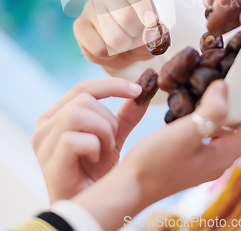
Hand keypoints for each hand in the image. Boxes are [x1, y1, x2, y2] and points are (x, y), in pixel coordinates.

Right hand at [32, 78, 147, 202]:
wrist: (88, 208)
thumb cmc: (95, 174)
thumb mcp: (112, 138)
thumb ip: (125, 116)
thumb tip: (143, 90)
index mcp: (56, 115)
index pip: (83, 87)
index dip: (112, 85)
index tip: (137, 90)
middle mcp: (44, 126)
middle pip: (83, 98)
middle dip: (108, 117)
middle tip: (113, 140)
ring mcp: (43, 144)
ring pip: (77, 113)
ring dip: (102, 130)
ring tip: (105, 149)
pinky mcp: (48, 162)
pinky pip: (73, 139)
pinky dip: (93, 146)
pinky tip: (95, 160)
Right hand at [73, 0, 157, 68]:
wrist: (122, 50)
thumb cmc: (140, 35)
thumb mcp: (154, 34)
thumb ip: (156, 33)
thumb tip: (152, 33)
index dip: (143, 8)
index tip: (151, 22)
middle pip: (125, 16)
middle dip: (136, 34)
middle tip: (134, 36)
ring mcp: (91, 7)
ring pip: (113, 36)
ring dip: (123, 47)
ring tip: (123, 43)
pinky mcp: (79, 25)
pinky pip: (99, 49)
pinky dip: (109, 56)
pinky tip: (109, 49)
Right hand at [74, 74, 240, 230]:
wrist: (130, 186)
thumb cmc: (155, 163)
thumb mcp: (183, 134)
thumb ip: (209, 112)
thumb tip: (225, 87)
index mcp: (223, 153)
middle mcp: (220, 157)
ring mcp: (207, 157)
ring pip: (231, 128)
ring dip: (237, 106)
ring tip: (236, 84)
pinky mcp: (194, 154)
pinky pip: (215, 129)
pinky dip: (218, 112)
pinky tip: (205, 102)